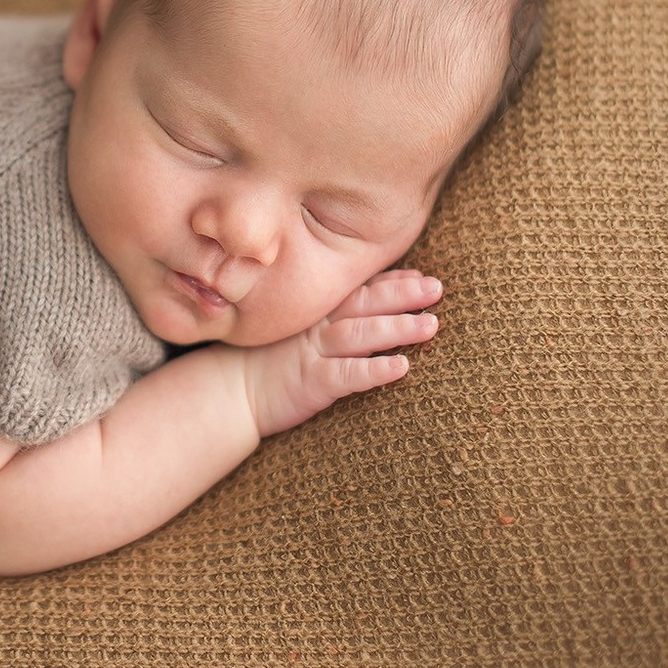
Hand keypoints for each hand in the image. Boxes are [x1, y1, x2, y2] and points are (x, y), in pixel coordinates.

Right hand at [237, 270, 442, 437]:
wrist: (230, 391)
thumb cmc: (265, 361)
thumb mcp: (295, 331)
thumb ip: (327, 316)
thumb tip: (365, 304)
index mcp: (317, 313)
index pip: (359, 289)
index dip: (392, 281)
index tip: (421, 276)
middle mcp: (319, 326)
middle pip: (366, 304)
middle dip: (403, 294)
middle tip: (436, 288)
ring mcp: (315, 353)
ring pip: (362, 333)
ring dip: (398, 327)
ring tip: (430, 325)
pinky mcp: (313, 382)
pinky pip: (348, 374)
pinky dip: (375, 370)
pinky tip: (401, 367)